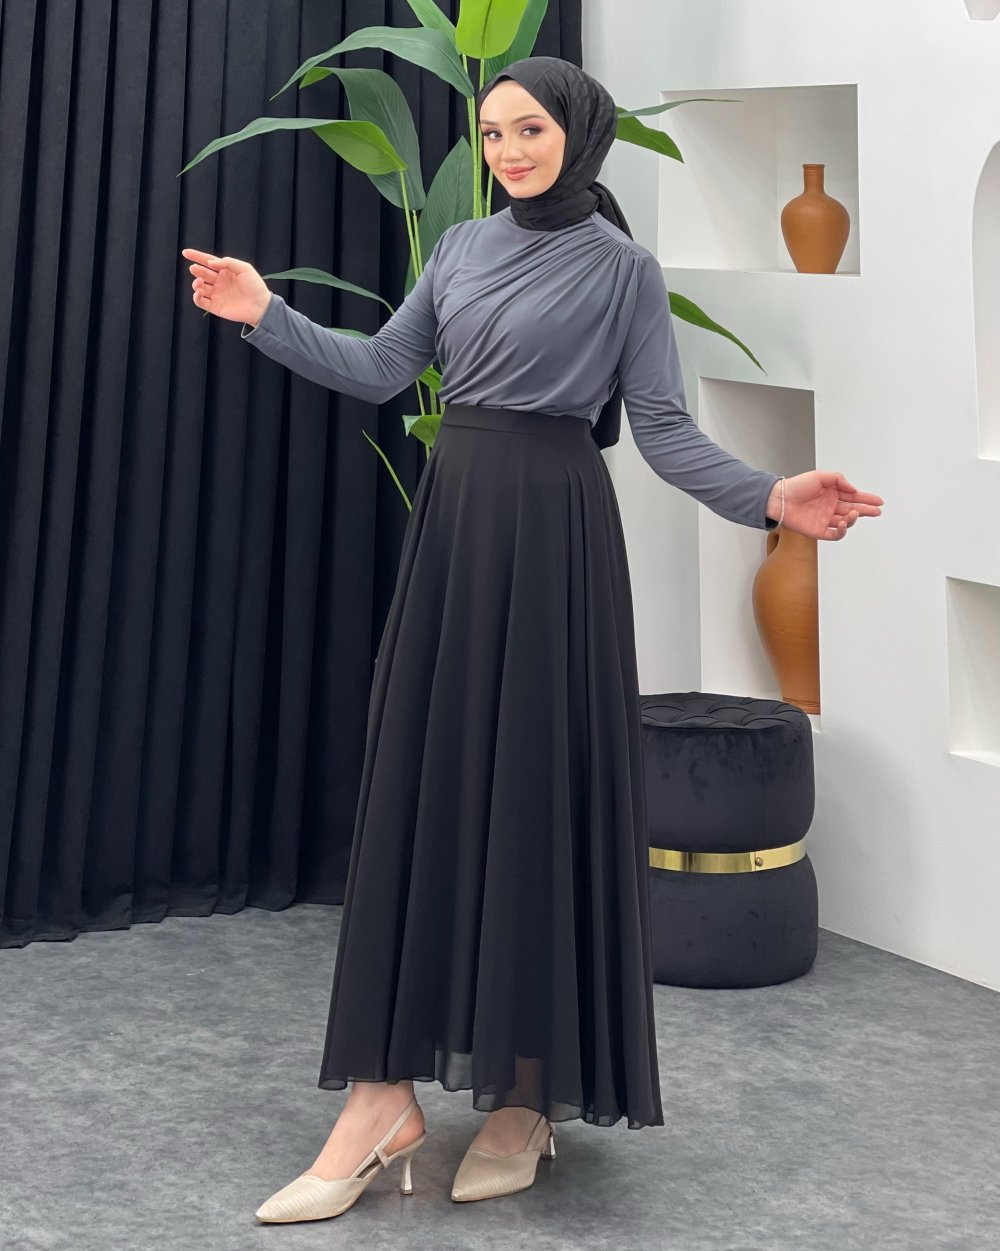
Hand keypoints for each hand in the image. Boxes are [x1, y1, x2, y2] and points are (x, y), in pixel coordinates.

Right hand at [181, 248, 270, 325]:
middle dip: (196, 270)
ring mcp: (216, 294)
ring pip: (199, 287)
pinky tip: (199, 292)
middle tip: (194, 269)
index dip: (196, 256)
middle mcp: (219, 282)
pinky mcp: (215, 306)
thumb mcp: (244, 268)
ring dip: (196, 283)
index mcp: (225, 271)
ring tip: (199, 282)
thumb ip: (227, 262)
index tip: (185, 252)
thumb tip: (209, 263)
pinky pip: (200, 301)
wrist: (260, 306)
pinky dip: (196, 296)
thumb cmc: (255, 286)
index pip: (208, 261)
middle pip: (202, 273)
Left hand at [767, 471, 883, 539]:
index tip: (879, 501)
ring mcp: (825, 519)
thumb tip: (853, 490)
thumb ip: (839, 480)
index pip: (854, 497)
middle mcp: (830, 507)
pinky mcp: (818, 530)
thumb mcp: (821, 476)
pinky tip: (844, 524)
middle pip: (853, 510)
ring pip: (846, 522)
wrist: (780, 499)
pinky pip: (835, 534)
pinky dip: (842, 531)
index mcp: (832, 494)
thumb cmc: (796, 486)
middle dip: (866, 510)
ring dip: (852, 518)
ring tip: (853, 513)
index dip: (867, 499)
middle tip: (877, 511)